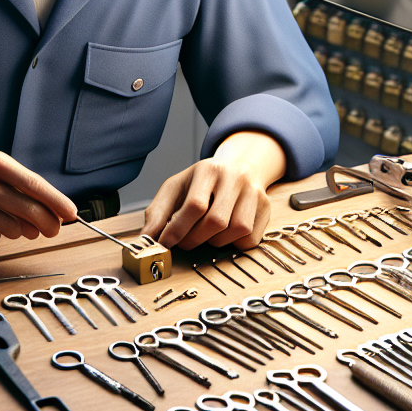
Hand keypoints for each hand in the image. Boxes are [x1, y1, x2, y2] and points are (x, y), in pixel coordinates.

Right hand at [0, 129, 77, 246]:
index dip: (56, 202)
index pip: (34, 184)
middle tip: (52, 229)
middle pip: (27, 210)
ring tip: (13, 223)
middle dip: (46, 223)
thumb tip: (52, 212)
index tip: (71, 214)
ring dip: (19, 230)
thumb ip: (19, 183)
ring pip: (11, 228)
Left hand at [141, 131, 286, 250]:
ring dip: (215, 242)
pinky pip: (250, 239)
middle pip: (216, 221)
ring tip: (205, 235)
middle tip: (184, 242)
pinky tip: (224, 235)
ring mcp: (254, 193)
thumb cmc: (201, 182)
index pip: (194, 205)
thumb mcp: (176, 188)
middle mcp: (235, 178)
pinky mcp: (266, 208)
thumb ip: (157, 212)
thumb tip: (145, 239)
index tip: (165, 243)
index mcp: (208, 170)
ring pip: (236, 230)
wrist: (239, 166)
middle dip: (194, 239)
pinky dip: (233, 244)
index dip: (177, 229)